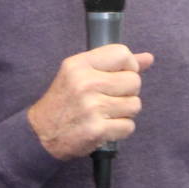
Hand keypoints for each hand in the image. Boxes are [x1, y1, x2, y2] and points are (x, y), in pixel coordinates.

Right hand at [26, 44, 154, 160]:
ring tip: (106, 114)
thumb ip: (115, 64)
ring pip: (135, 105)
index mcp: (79, 65)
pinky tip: (104, 127)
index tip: (120, 76)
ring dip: (125, 112)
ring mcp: (92, 107)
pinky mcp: (97, 130)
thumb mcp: (81, 74)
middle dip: (128, 92)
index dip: (128, 66)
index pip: (122, 54)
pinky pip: (129, 126)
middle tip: (110, 99)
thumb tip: (149, 58)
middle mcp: (85, 83)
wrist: (39, 134)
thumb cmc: (64, 101)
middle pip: (134, 81)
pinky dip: (120, 130)